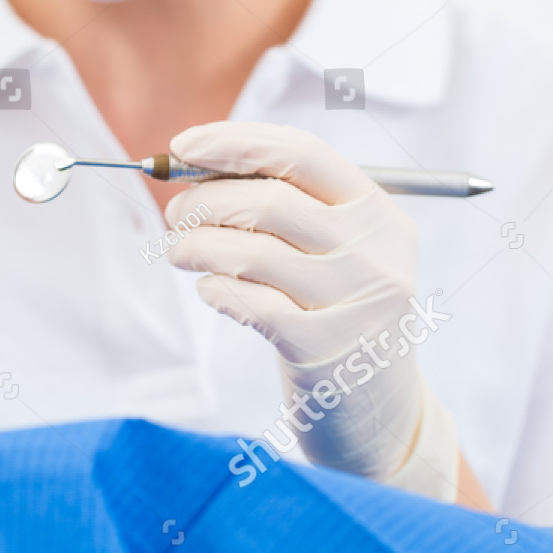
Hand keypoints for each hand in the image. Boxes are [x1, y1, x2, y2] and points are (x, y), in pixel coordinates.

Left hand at [163, 121, 459, 499]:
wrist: (378, 410)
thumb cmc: (333, 310)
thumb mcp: (330, 249)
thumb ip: (280, 202)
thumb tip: (193, 163)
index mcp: (376, 211)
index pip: (302, 152)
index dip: (235, 141)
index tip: (181, 146)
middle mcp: (374, 252)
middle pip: (268, 200)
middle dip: (202, 201)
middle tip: (174, 214)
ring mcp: (355, 301)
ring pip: (251, 251)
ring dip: (195, 245)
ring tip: (179, 251)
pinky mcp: (326, 349)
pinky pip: (249, 303)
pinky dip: (214, 289)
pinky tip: (209, 289)